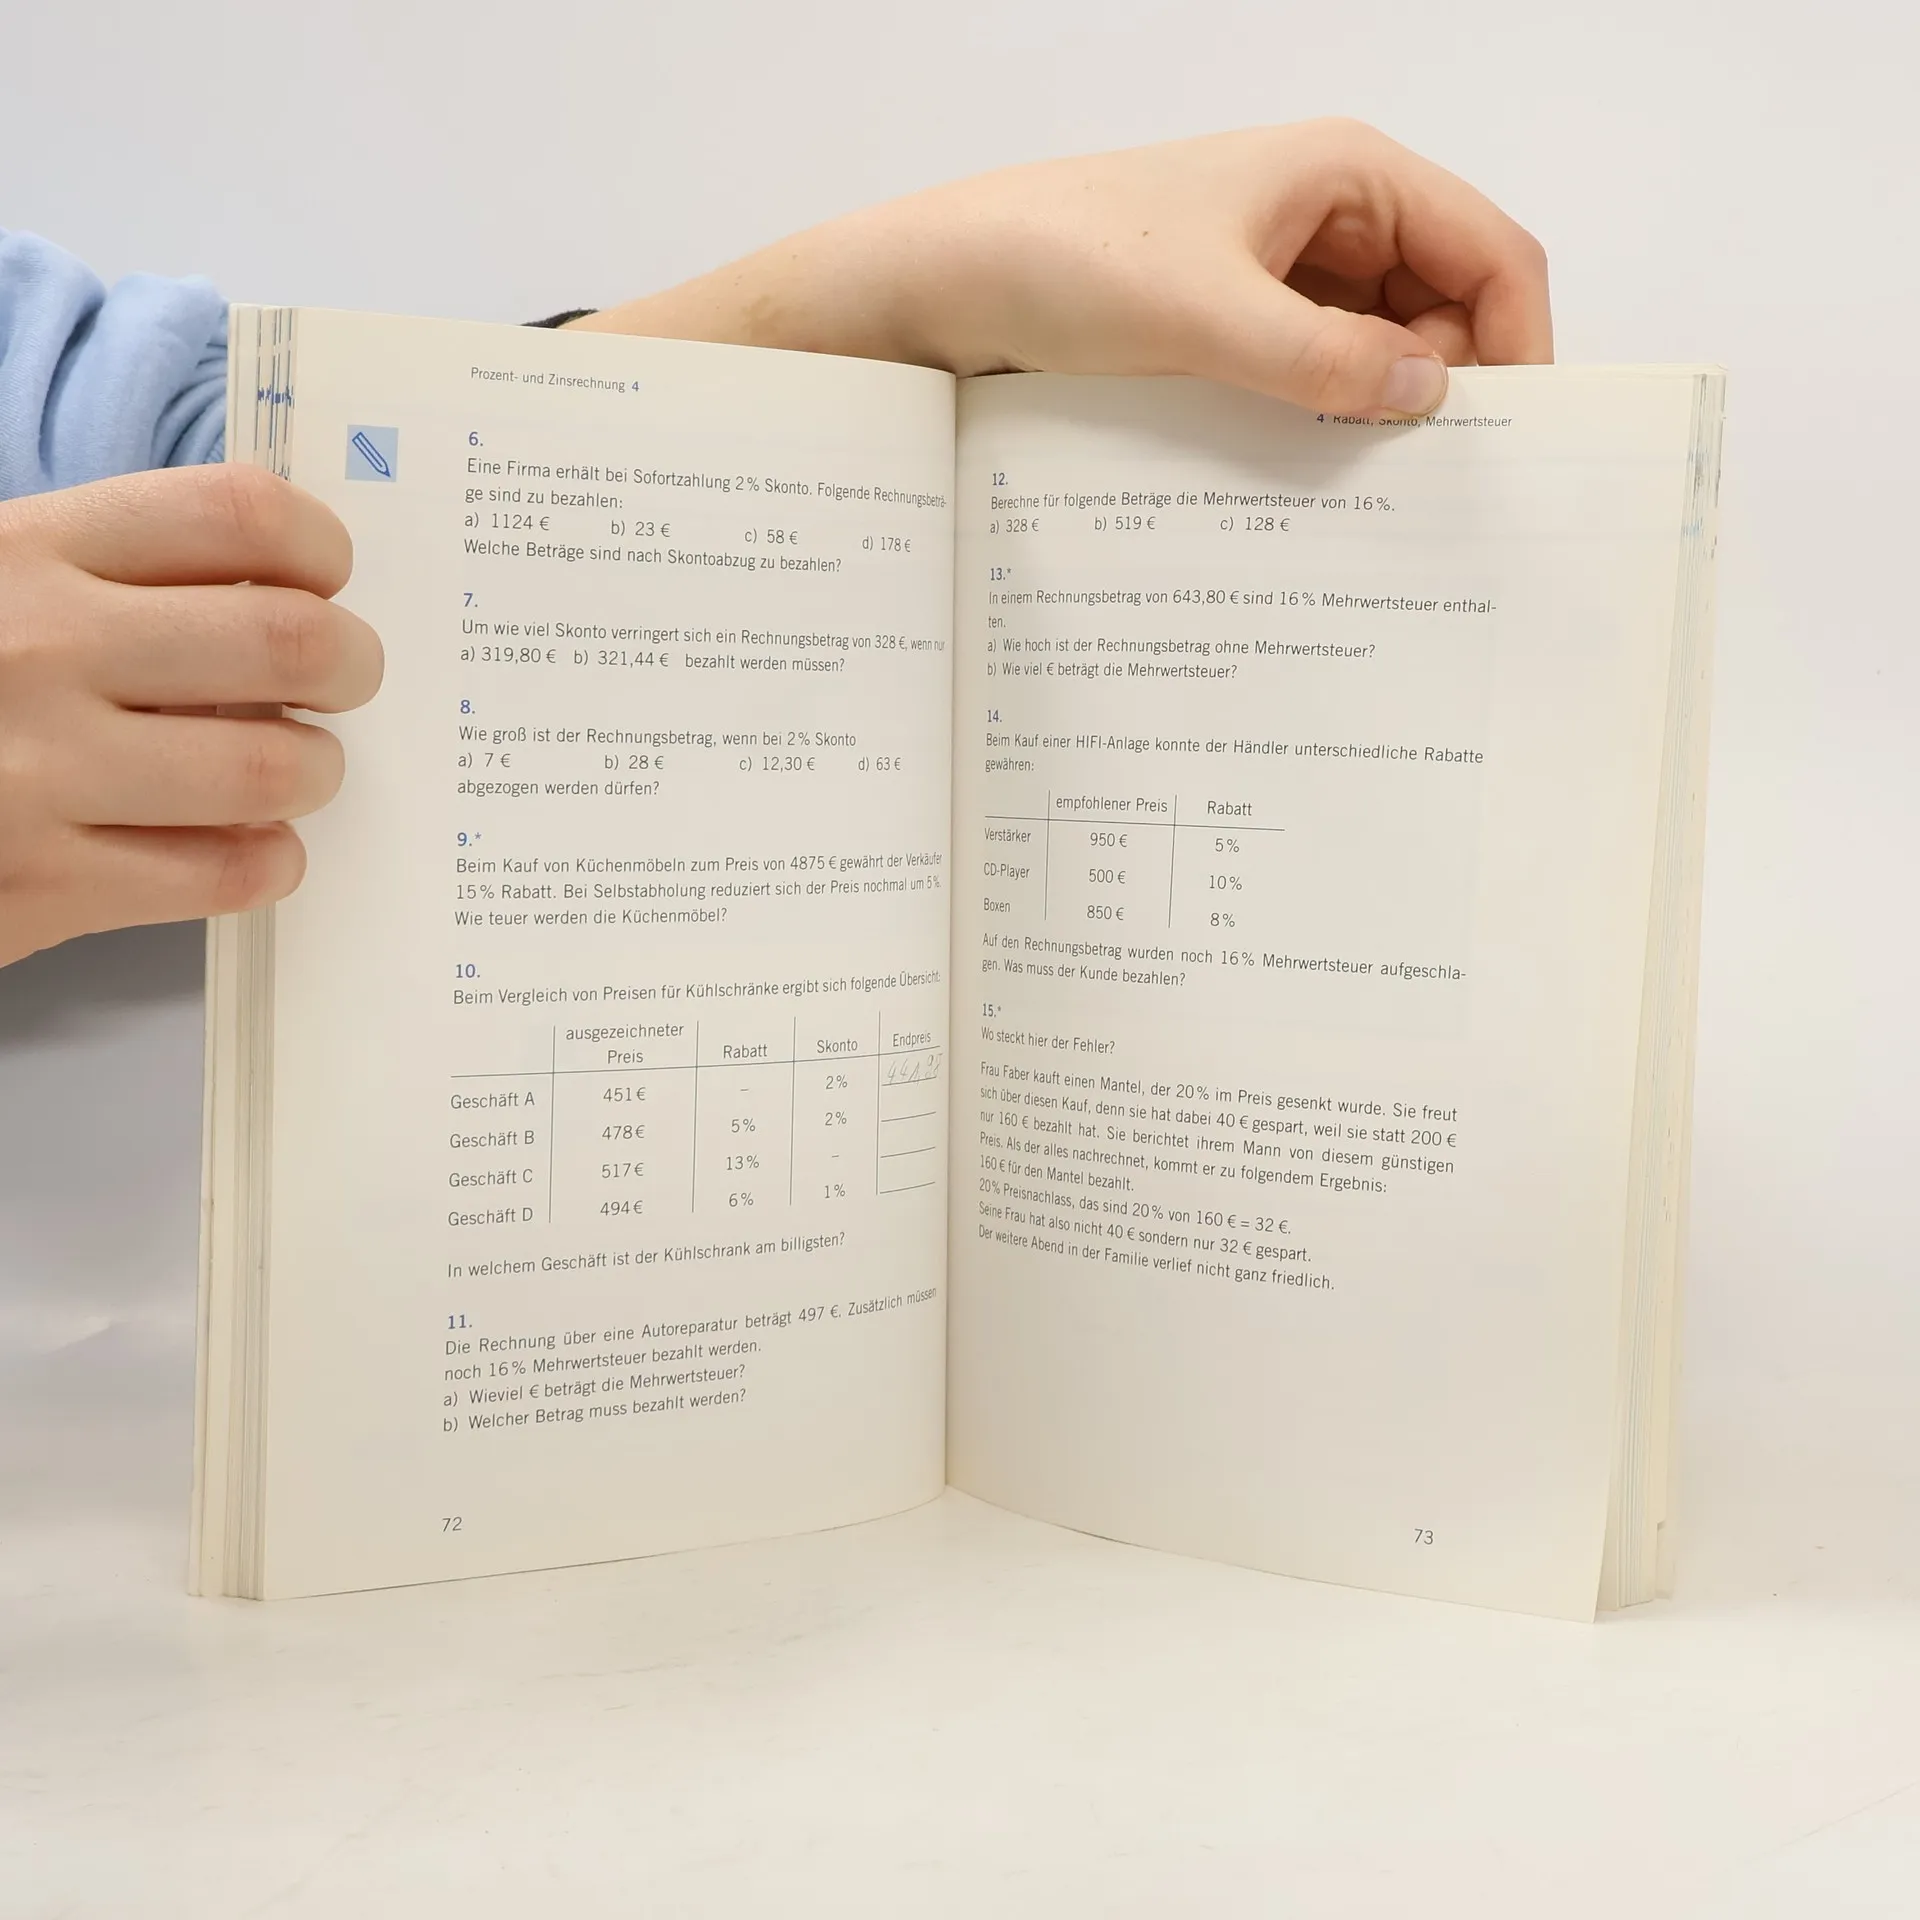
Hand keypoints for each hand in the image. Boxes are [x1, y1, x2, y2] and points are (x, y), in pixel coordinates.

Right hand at [0, 466, 382, 965]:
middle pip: (286, 640)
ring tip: (297, 770)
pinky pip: (223, 871)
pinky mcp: (45, 885)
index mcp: (26, 550)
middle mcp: (40, 649)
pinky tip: (252, 846)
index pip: (234, 513)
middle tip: (345, 680)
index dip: (318, 547)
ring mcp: (41, 772)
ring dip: (314, 770)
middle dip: (351, 663)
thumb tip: (275, 590)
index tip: (327, 578)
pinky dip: (268, 860)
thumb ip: (105, 572)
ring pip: (271, 766)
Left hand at [581, 120, 1549, 416]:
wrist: (934, 286)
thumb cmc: (1061, 259)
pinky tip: (1308, 486)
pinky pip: (1311, 380)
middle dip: (1447, 393)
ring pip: (1377, 354)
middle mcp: (1325, 219)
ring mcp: (1277, 276)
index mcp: (1345, 175)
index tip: (1506, 447)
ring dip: (1379, 418)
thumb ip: (1325, 362)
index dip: (1516, 346)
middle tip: (1430, 496)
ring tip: (1366, 503)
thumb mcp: (1206, 315)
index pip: (1491, 254)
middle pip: (1445, 310)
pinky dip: (1322, 427)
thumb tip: (1432, 399)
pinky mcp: (1230, 329)